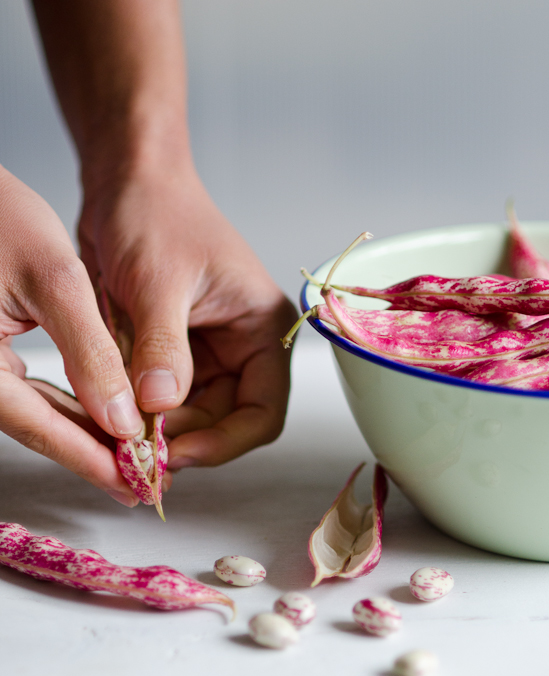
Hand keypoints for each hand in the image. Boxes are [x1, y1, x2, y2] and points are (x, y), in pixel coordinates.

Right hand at [0, 166, 141, 505]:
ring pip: (40, 414)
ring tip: (137, 455)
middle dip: (97, 453)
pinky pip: (34, 392)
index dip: (93, 458)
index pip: (43, 428)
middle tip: (146, 478)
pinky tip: (110, 415)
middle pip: (42, 428)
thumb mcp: (55, 281)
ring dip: (89, 433)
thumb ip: (91, 354)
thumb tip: (123, 420)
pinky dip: (75, 404)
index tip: (134, 483)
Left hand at [79, 160, 297, 469]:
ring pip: (189, 416)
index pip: (263, 412)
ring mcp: (204, 354)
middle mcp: (240, 348)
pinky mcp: (170, 354)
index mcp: (262, 330)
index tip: (178, 450)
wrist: (124, 181)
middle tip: (137, 445)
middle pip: (223, 422)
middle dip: (183, 436)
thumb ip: (163, 347)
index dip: (226, 441)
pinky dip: (137, 408)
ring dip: (157, 427)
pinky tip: (113, 404)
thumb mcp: (159, 280)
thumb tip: (159, 406)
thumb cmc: (157, 212)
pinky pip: (159, 398)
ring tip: (120, 425)